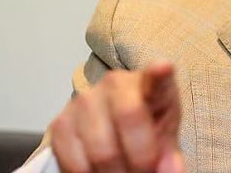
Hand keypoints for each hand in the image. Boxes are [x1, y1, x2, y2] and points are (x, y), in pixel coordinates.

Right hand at [49, 61, 184, 172]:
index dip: (159, 72)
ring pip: (101, 151)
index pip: (155, 77)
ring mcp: (85, 100)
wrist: (114, 129)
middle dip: (139, 160)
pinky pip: (75, 162)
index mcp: (150, 84)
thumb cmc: (146, 129)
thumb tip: (170, 171)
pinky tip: (100, 172)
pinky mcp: (60, 123)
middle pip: (128, 120)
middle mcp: (115, 83)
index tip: (163, 68)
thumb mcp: (165, 139)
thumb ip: (169, 155)